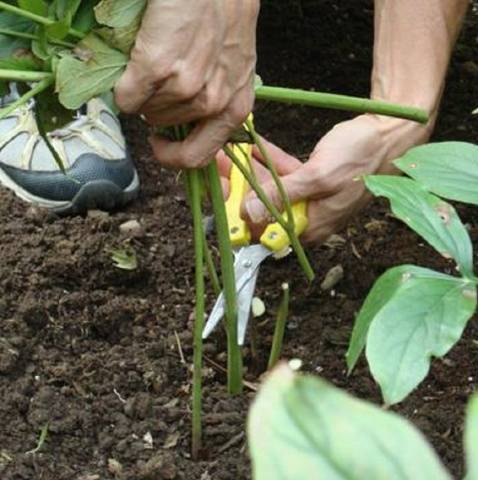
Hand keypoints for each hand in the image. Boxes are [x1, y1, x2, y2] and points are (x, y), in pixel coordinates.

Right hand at [115, 0, 259, 168]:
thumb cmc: (226, 12)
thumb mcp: (235, 68)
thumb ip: (217, 99)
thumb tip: (185, 122)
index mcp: (235, 108)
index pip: (198, 157)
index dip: (173, 155)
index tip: (161, 142)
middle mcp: (213, 104)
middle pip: (165, 128)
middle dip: (157, 109)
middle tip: (158, 82)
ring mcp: (186, 87)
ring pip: (146, 112)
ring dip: (143, 93)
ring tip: (155, 62)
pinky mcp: (158, 67)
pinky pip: (126, 98)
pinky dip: (123, 87)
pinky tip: (134, 65)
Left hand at [219, 114, 430, 243]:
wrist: (388, 133)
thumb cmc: (360, 156)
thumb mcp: (319, 177)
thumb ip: (284, 196)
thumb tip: (248, 215)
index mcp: (311, 227)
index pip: (266, 231)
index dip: (241, 214)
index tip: (222, 193)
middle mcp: (308, 219)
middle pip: (266, 208)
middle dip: (242, 186)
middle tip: (221, 164)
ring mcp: (309, 200)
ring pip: (273, 189)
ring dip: (254, 170)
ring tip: (231, 151)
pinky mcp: (311, 183)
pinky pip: (285, 176)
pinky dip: (272, 163)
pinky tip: (253, 146)